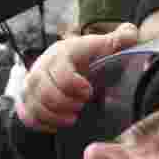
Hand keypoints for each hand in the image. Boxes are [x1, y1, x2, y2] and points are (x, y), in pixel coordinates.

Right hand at [17, 23, 138, 133]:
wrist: (71, 64)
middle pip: (44, 91)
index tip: (88, 91)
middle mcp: (42, 68)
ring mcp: (32, 85)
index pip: (61, 73)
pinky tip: (59, 123)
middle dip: (65, 103)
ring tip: (72, 117)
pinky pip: (27, 116)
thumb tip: (131, 33)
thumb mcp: (105, 47)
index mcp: (62, 54)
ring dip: (55, 116)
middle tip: (80, 106)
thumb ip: (120, 40)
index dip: (75, 86)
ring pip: (34, 106)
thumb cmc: (90, 57)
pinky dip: (43, 124)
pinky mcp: (28, 100)